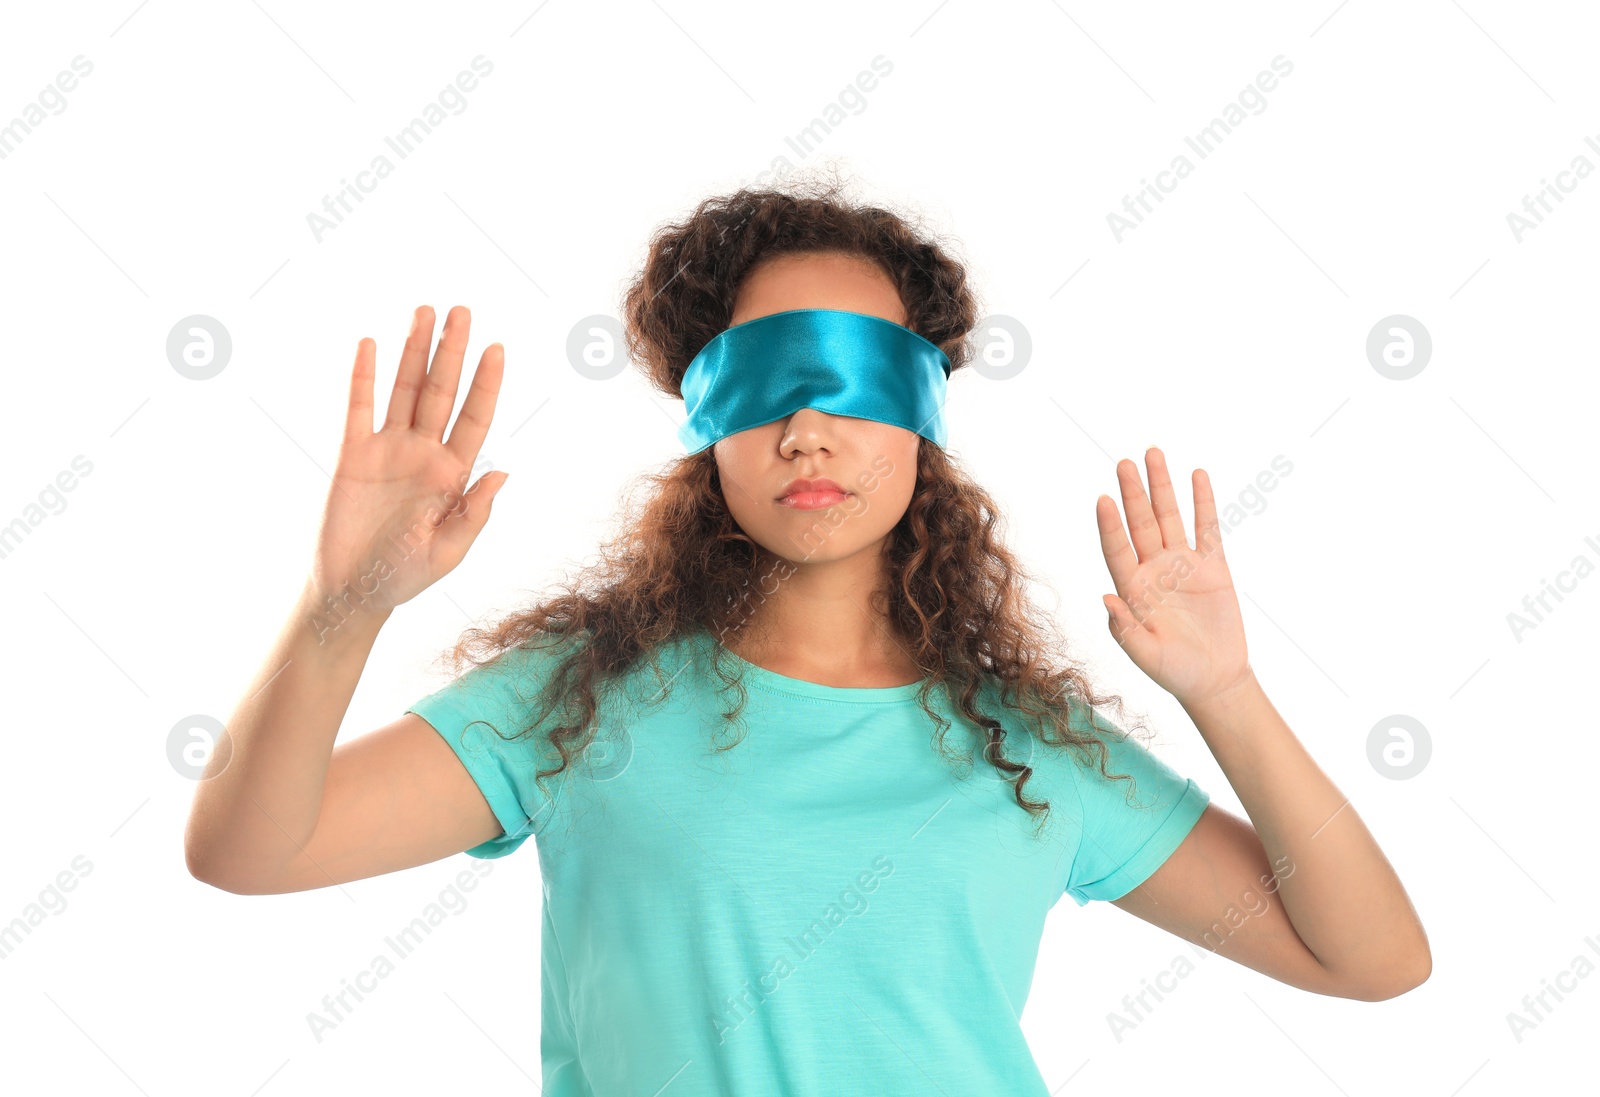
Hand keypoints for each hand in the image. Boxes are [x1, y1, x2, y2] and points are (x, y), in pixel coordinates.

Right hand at [307, 305, 508, 618]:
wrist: (351, 592)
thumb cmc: (404, 578)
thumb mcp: (448, 552)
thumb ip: (474, 513)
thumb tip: (504, 473)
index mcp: (453, 475)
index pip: (475, 418)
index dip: (486, 384)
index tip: (496, 348)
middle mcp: (423, 454)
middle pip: (442, 392)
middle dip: (452, 352)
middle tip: (462, 310)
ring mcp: (388, 450)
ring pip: (404, 390)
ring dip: (414, 351)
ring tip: (425, 311)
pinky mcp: (352, 455)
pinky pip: (358, 408)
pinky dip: (362, 376)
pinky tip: (369, 344)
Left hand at [1095, 447, 1249, 707]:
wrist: (1215, 679)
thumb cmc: (1175, 673)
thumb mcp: (1147, 656)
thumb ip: (1125, 630)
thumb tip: (1106, 598)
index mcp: (1133, 589)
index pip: (1117, 549)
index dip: (1110, 525)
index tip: (1103, 498)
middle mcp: (1153, 571)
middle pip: (1139, 523)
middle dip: (1132, 493)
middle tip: (1124, 462)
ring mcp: (1182, 565)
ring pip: (1169, 517)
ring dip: (1161, 487)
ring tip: (1153, 454)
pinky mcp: (1213, 567)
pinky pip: (1206, 528)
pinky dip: (1202, 502)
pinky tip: (1197, 476)